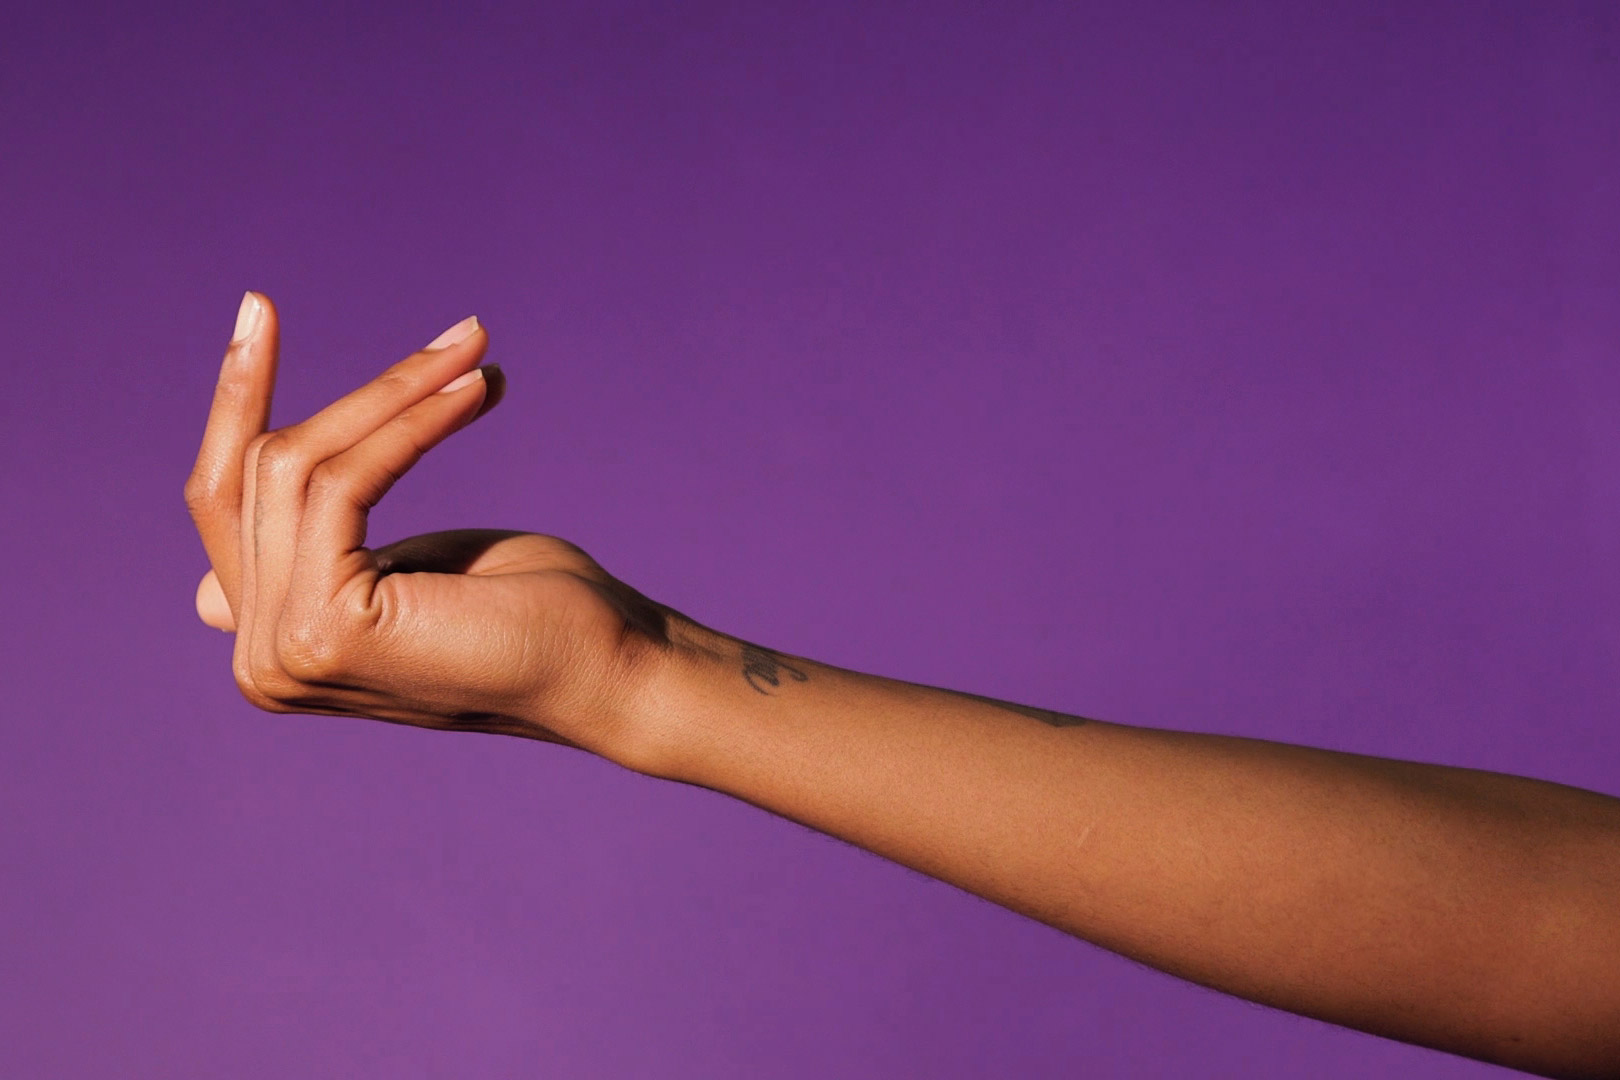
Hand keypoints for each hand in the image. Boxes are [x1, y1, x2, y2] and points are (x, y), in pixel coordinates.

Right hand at [184, 293, 676, 766]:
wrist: (609, 668)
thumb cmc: (531, 610)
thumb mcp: (400, 570)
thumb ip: (309, 571)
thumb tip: (202, 590)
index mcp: (271, 648)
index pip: (226, 505)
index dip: (234, 406)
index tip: (257, 312)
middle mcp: (260, 662)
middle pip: (261, 476)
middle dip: (360, 391)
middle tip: (441, 327)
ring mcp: (283, 653)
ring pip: (300, 468)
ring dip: (396, 393)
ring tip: (475, 349)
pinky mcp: (325, 630)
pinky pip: (346, 482)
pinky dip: (410, 422)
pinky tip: (472, 388)